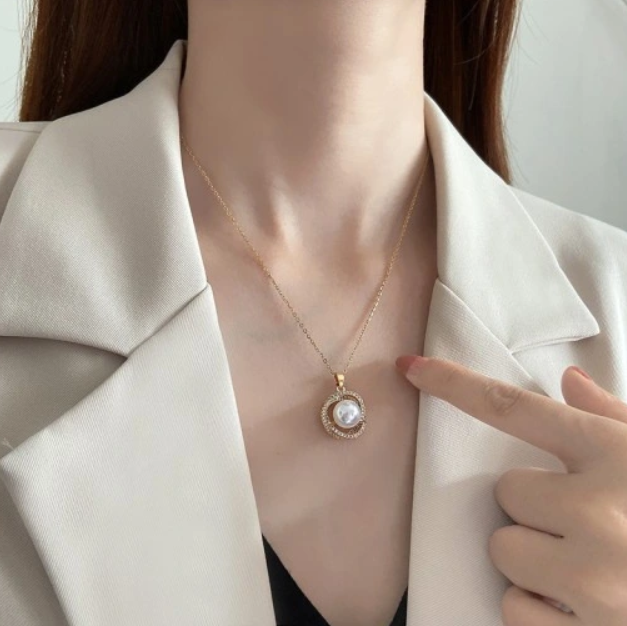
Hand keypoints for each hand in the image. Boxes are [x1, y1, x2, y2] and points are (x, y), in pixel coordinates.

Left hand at [395, 355, 626, 625]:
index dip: (453, 383)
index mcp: (614, 454)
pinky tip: (588, 609)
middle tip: (586, 523)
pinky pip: (514, 610)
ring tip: (589, 568)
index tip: (411, 368)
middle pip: (505, 491)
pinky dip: (540, 612)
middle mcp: (600, 508)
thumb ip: (614, 418)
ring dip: (534, 560)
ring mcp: (595, 575)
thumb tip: (568, 381)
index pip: (512, 407)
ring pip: (503, 549)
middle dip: (536, 508)